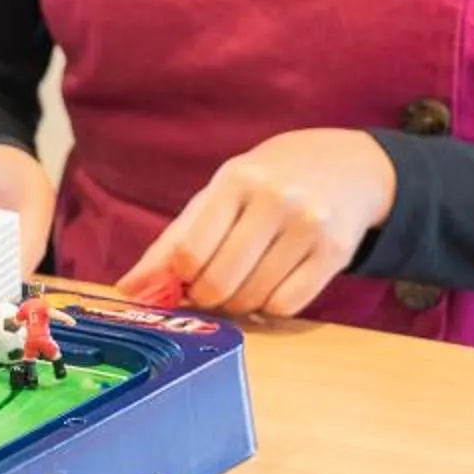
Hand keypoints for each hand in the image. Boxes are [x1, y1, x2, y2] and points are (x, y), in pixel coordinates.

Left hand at [118, 129, 396, 318]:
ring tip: (245, 282)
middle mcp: (274, 198)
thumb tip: (127, 289)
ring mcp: (309, 224)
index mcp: (235, 179)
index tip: (185, 279)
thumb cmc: (266, 184)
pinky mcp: (337, 252)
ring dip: (240, 304)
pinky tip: (273, 286)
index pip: (189, 252)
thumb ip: (172, 242)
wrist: (346, 166)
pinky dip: (272, 307)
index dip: (180, 279)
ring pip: (254, 298)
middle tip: (213, 288)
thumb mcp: (217, 196)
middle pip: (220, 281)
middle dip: (208, 297)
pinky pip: (289, 305)